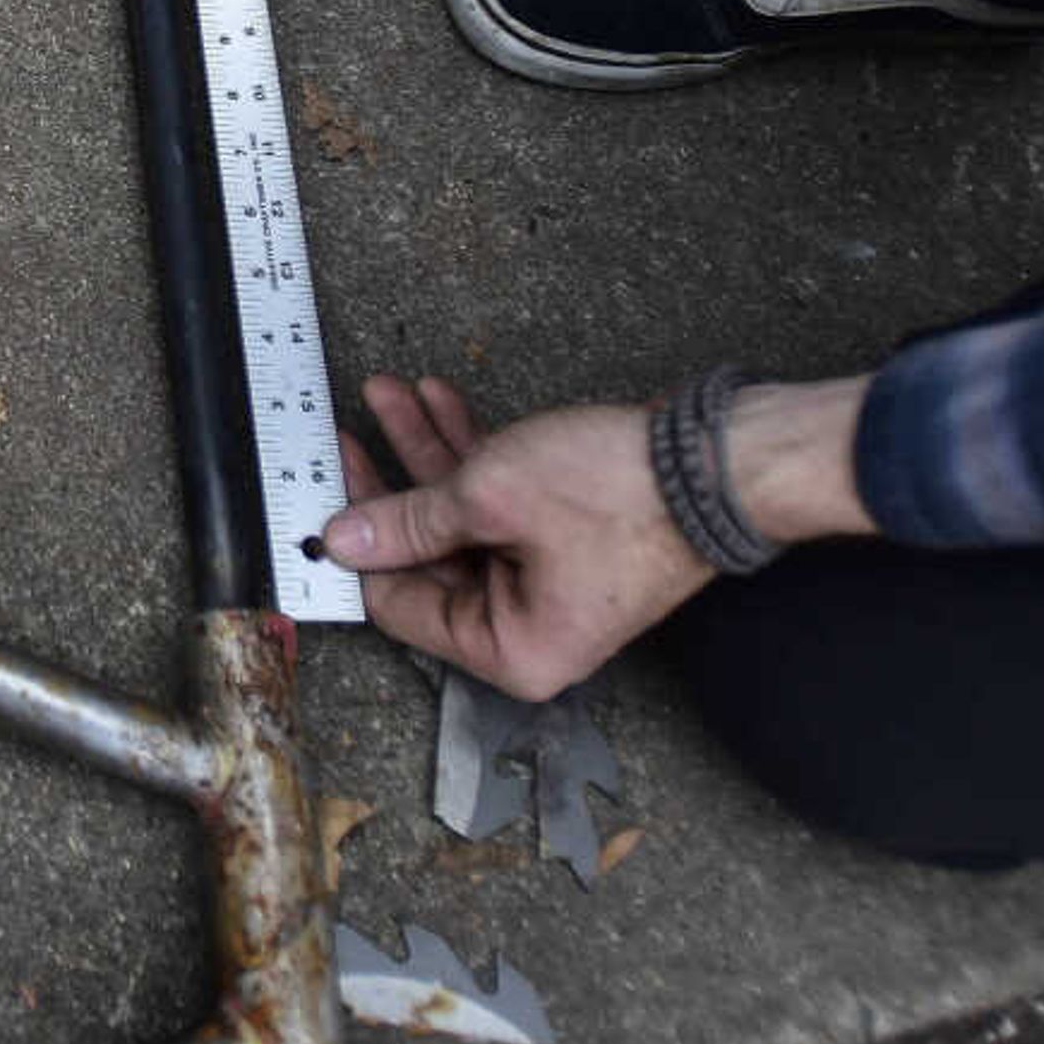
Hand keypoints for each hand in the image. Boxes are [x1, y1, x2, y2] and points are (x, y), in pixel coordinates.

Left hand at [319, 370, 875, 698]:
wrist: (719, 458)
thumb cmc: (619, 492)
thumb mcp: (489, 497)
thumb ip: (407, 522)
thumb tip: (344, 538)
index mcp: (511, 651)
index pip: (401, 607)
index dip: (359, 544)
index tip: (325, 487)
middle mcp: (530, 629)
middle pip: (428, 558)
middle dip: (390, 479)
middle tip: (348, 428)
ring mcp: (550, 583)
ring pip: (462, 517)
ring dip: (426, 451)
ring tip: (390, 391)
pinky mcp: (567, 539)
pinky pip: (499, 502)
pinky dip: (472, 453)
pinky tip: (438, 400)